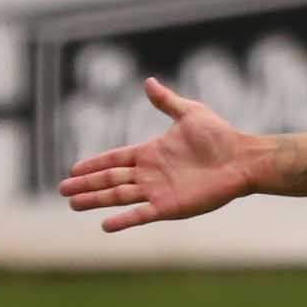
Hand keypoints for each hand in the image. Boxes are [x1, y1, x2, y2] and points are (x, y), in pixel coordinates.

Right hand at [60, 78, 266, 232]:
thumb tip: (148, 81)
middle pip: (111, 179)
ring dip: (96, 200)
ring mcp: (158, 191)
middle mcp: (150, 174)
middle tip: (63, 189)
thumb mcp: (190, 113)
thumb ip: (167, 101)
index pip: (115, 159)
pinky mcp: (170, 206)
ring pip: (119, 196)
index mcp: (151, 153)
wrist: (243, 158)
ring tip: (73, 204)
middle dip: (87, 184)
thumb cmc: (221, 136)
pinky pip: (141, 214)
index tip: (73, 168)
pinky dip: (123, 219)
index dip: (94, 164)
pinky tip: (104, 224)